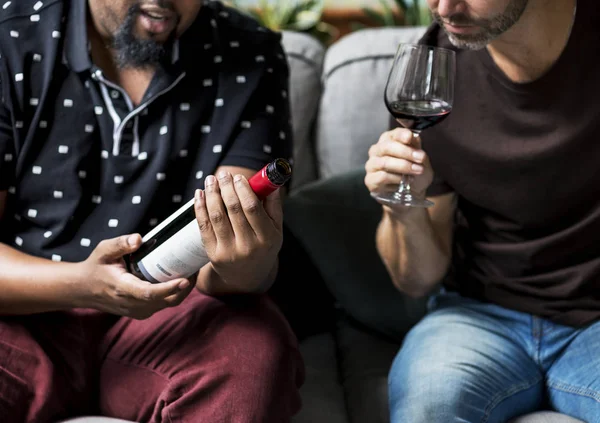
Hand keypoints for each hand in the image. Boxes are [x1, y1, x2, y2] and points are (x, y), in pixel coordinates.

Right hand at [75, 234, 195, 318]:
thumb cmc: (96, 267)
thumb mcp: (103, 250)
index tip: (185, 280)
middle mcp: (132, 304)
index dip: (169, 288)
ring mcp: (138, 311)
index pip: (150, 293)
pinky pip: (163, 305)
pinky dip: (175, 294)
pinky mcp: (142, 312)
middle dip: (184, 287)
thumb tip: (140, 239)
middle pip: (166, 301)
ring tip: (192, 271)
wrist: (83, 289)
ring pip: (167, 304)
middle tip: (196, 268)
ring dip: (182, 291)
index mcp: (123, 288)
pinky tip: (181, 279)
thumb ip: (120, 243)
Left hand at [194, 171, 282, 291]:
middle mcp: (248, 246)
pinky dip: (200, 208)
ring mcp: (229, 251)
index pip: (252, 208)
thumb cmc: (263, 247)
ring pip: (217, 216)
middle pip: (233, 210)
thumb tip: (270, 182)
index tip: (238, 177)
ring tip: (210, 180)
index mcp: (266, 238)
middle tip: (223, 175)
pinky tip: (200, 194)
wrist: (247, 276)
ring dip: (211, 195)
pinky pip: (204, 227)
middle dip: (226, 188)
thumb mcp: (276, 230)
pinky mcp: (213, 254)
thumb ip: (274, 206)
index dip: (243, 190)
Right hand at [365, 127, 433, 200]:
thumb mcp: (421, 159)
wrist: (412, 194)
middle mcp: (377, 151)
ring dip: (403, 166)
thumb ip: (416, 147)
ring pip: (385, 162)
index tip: (410, 138)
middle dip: (405, 152)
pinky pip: (382, 177)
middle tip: (420, 158)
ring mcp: (371, 165)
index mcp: (389, 141)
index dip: (401, 134)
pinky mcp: (370, 180)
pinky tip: (404, 182)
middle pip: (387, 147)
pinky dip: (396, 179)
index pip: (393, 134)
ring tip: (417, 171)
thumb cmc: (415, 173)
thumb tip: (414, 137)